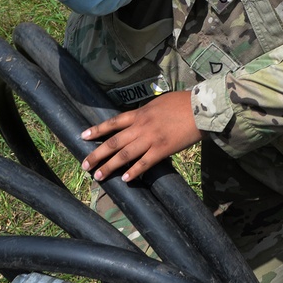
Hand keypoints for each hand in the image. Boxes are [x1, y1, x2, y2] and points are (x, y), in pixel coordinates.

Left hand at [80, 91, 201, 181]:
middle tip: (85, 165)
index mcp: (139, 113)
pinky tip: (125, 180)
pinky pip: (145, 163)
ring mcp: (150, 139)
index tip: (82, 136)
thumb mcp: (157, 103)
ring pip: (125, 155)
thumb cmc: (181, 103)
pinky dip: (134, 172)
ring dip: (110, 166)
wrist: (200, 108)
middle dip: (97, 154)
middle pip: (114, 142)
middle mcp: (141, 127)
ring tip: (98, 176)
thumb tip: (136, 120)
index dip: (97, 130)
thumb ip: (145, 113)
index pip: (113, 123)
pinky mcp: (162, 149)